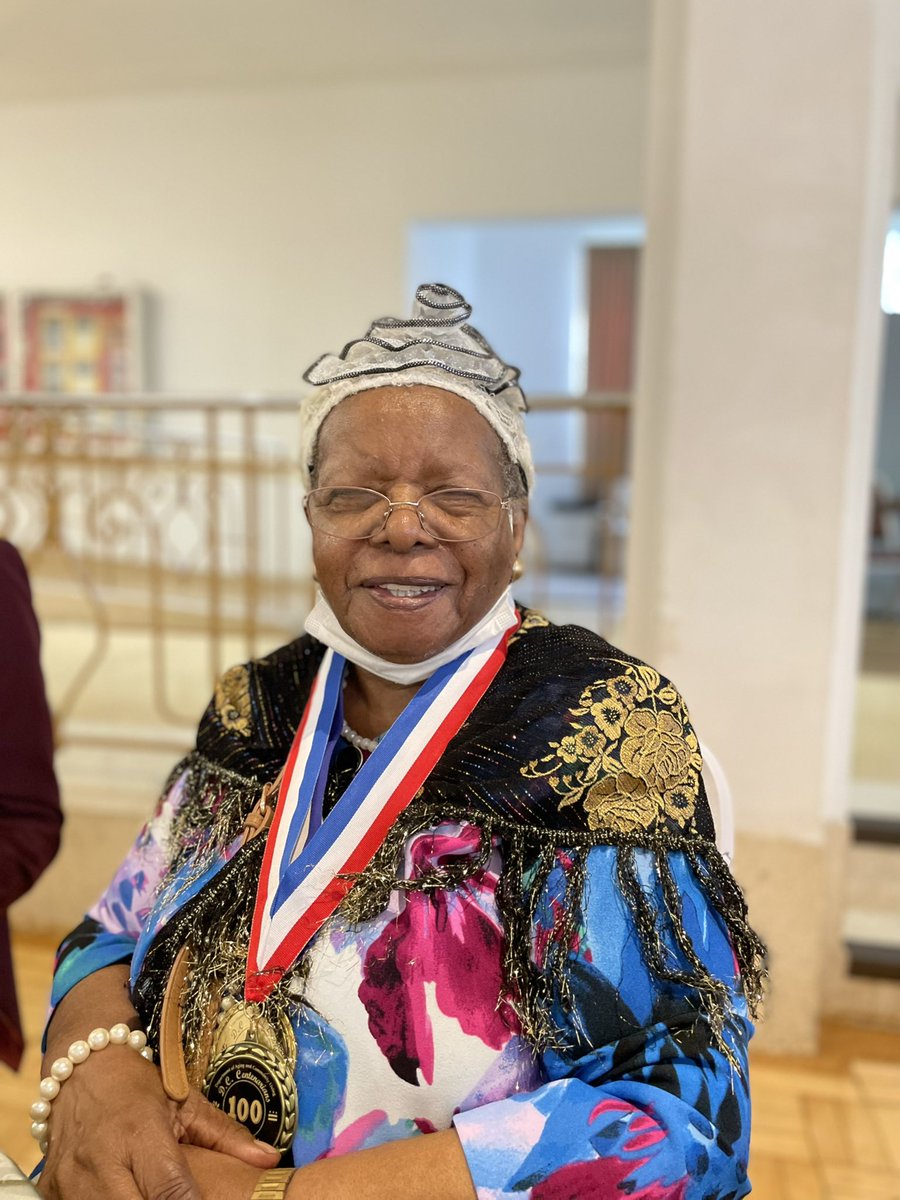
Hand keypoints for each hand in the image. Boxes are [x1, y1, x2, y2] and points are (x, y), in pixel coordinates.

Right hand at [37, 1046, 278, 1198]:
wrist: (80, 1069)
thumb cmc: (138, 1086)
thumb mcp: (184, 1100)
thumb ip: (224, 1134)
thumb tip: (268, 1158)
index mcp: (140, 1133)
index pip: (170, 1191)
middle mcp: (101, 1160)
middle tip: (184, 1197)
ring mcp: (70, 1179)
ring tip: (152, 1193)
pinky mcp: (50, 1189)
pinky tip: (128, 1193)